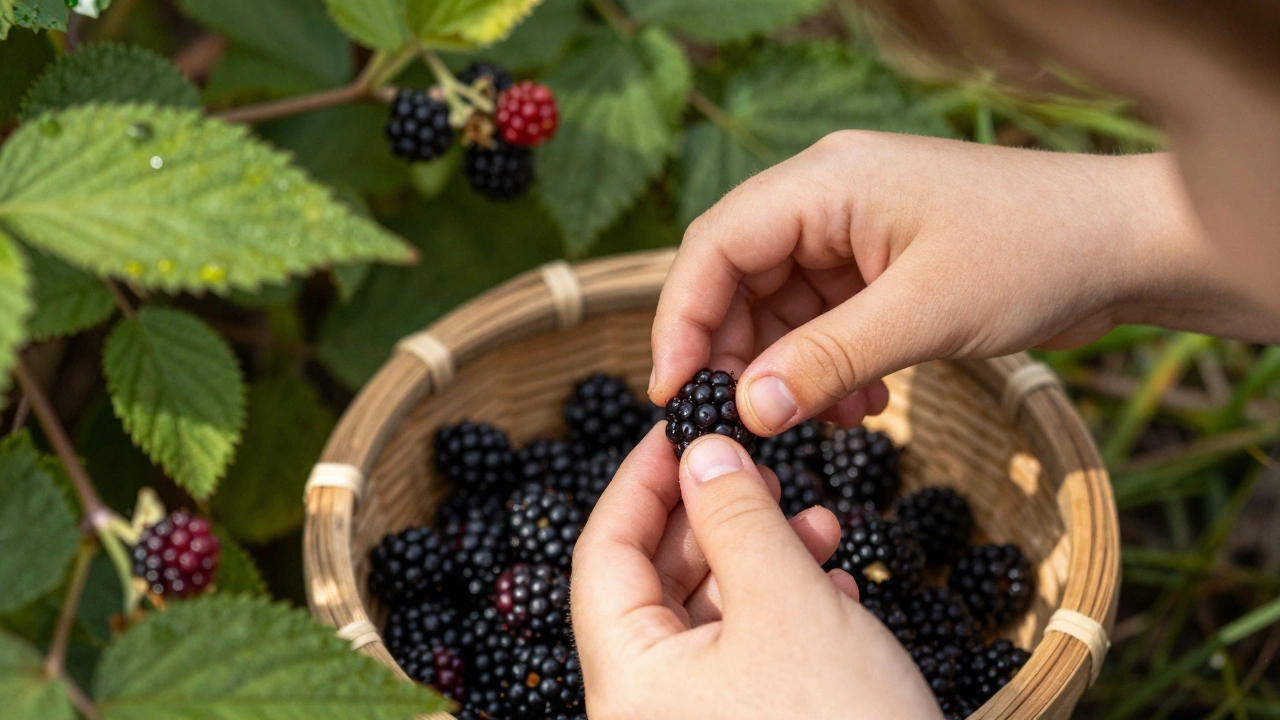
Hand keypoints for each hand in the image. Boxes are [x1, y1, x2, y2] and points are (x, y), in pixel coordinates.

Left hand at [571, 427, 941, 718]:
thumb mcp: (786, 603)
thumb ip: (736, 517)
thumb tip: (701, 450)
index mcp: (629, 678)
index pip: (604, 554)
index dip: (641, 480)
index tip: (680, 425)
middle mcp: (650, 705)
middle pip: (656, 581)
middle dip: (713, 515)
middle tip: (758, 465)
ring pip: (712, 614)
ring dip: (759, 556)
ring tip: (817, 519)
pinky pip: (748, 654)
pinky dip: (785, 608)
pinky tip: (833, 582)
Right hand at [648, 131, 1258, 434]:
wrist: (1127, 245)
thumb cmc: (1035, 255)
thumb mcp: (922, 315)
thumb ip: (826, 361)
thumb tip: (748, 410)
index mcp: (825, 182)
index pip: (716, 245)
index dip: (683, 319)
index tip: (675, 392)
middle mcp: (827, 197)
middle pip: (738, 276)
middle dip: (735, 352)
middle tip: (742, 422)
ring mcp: (854, 230)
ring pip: (780, 304)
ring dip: (788, 368)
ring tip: (817, 423)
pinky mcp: (880, 263)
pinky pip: (824, 317)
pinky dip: (827, 365)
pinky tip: (860, 405)